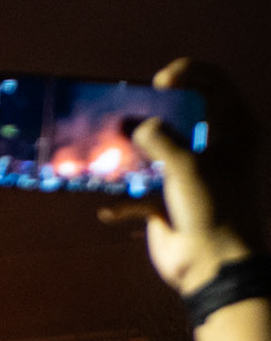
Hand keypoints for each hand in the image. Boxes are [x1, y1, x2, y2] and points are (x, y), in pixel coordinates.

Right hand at [101, 59, 263, 295]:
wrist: (211, 265)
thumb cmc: (213, 208)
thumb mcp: (187, 165)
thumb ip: (157, 138)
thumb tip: (131, 125)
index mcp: (234, 130)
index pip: (213, 83)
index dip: (186, 75)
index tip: (158, 83)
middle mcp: (213, 147)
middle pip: (177, 116)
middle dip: (148, 114)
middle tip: (124, 113)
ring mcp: (188, 174)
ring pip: (152, 151)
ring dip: (128, 154)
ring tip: (107, 152)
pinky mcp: (165, 201)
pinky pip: (136, 193)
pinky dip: (121, 201)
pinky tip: (110, 210)